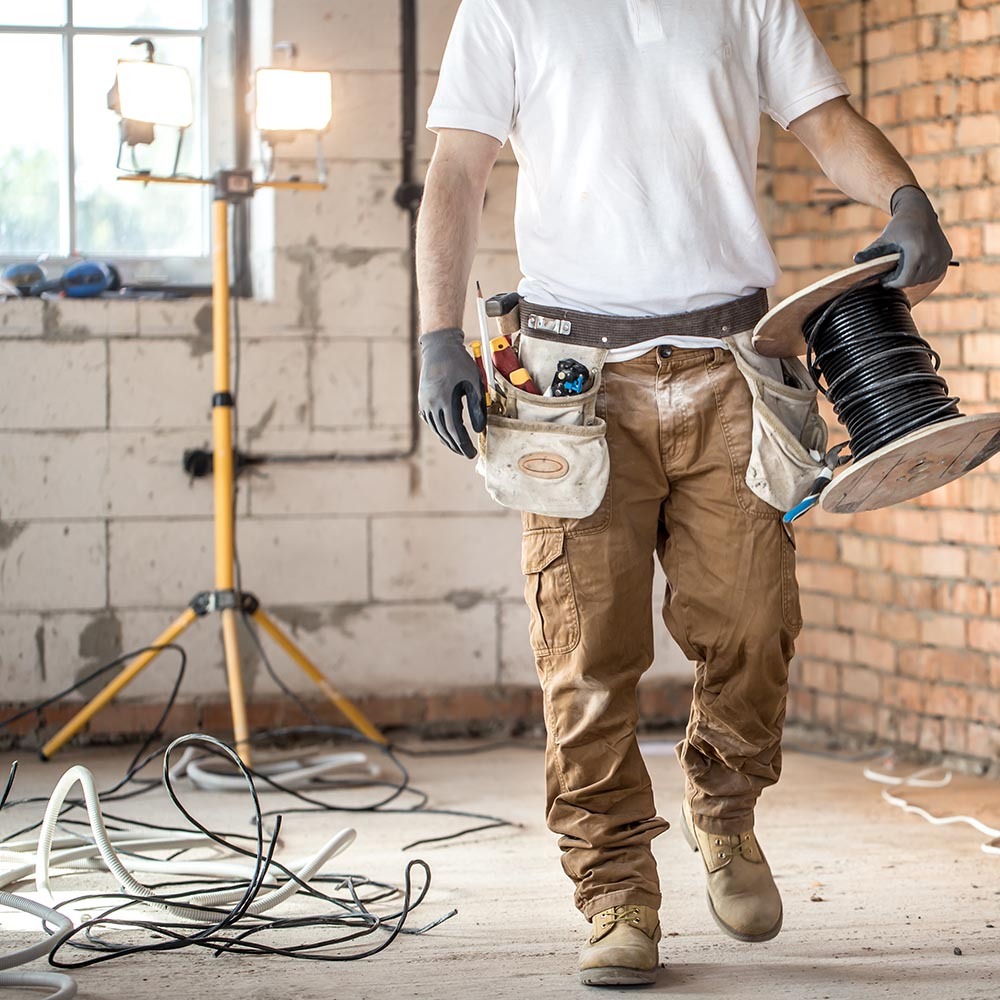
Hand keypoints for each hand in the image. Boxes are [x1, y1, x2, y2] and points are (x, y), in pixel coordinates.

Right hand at [417, 327, 486, 457]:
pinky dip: (439, 430)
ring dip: (447, 440)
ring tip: (458, 446)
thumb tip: (479, 429)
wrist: (439, 347)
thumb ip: (477, 406)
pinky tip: (446, 433)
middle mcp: (431, 404)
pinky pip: (431, 421)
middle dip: (456, 445)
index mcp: (445, 400)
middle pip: (444, 433)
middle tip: (466, 453)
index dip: (463, 444)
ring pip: (436, 429)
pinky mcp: (422, 400)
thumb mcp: (474, 382)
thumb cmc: (459, 363)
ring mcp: (425, 403)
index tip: (471, 454)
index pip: (454, 431)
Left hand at [854, 185, 952, 288]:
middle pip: (913, 280)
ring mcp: (942, 257)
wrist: (919, 210)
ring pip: (924, 279)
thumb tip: (855, 259)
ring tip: (901, 271)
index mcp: (917, 253)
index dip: (892, 283)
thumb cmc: (899, 225)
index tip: (884, 281)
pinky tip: (914, 268)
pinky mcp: (947, 256)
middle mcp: (933, 256)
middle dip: (900, 281)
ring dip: (912, 278)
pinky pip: (934, 273)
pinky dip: (923, 274)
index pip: (904, 279)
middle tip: (891, 277)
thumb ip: (871, 252)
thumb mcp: (884, 238)